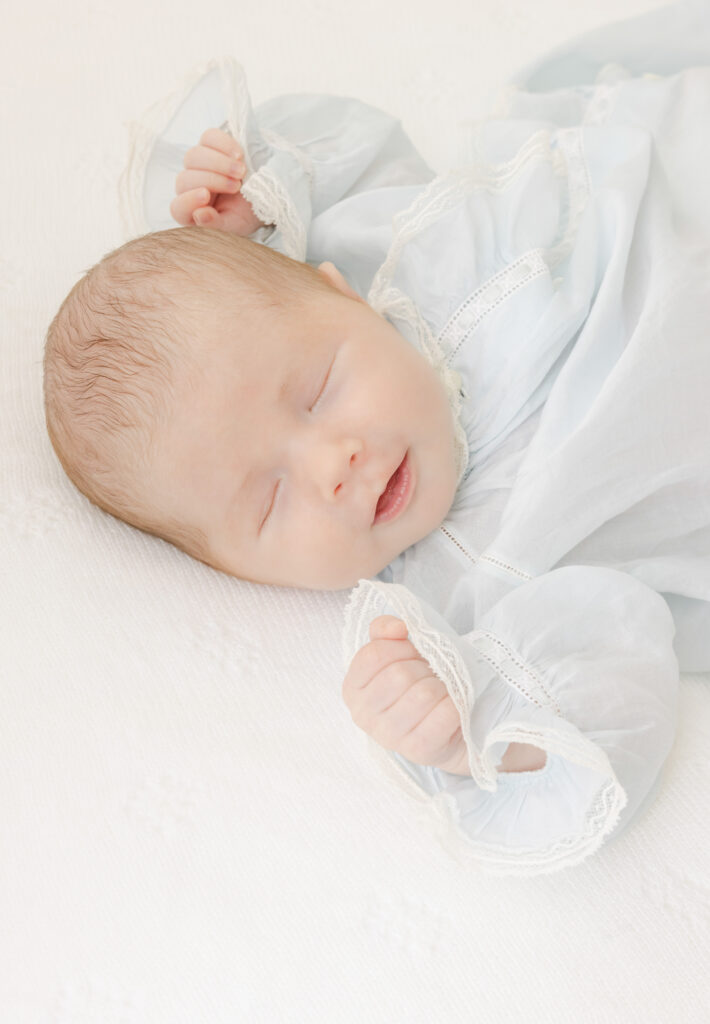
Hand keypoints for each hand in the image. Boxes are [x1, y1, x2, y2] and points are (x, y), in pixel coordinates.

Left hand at [170, 127, 267, 235]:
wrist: (264, 196)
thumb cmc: (245, 216)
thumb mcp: (234, 227)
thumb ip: (216, 225)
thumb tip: (199, 215)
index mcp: (192, 213)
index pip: (178, 208)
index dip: (188, 201)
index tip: (206, 195)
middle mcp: (190, 188)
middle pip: (185, 179)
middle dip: (212, 181)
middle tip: (236, 187)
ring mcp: (198, 165)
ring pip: (194, 156)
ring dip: (218, 163)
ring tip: (241, 172)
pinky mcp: (210, 146)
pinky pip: (209, 138)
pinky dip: (224, 144)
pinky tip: (239, 155)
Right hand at [342, 615, 469, 773]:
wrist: (445, 728)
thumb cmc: (417, 684)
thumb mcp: (396, 653)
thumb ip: (385, 630)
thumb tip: (397, 627)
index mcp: (352, 689)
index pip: (373, 655)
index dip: (400, 647)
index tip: (413, 652)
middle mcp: (363, 715)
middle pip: (399, 674)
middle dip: (424, 667)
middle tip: (432, 673)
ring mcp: (389, 736)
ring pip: (424, 693)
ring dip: (442, 685)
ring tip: (442, 690)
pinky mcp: (418, 751)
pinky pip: (444, 714)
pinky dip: (455, 703)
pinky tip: (451, 706)